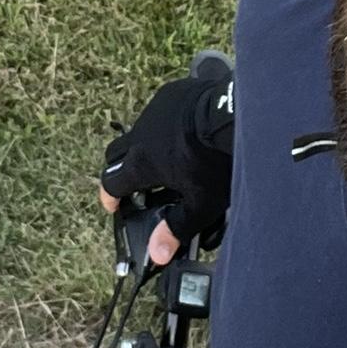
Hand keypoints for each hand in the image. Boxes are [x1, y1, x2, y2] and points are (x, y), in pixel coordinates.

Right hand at [98, 74, 234, 264]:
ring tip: (166, 157)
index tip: (113, 204)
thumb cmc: (218, 161)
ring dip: (145, 145)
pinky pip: (161, 111)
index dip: (110, 196)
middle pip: (115, 153)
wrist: (236, 116)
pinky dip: (166, 124)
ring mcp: (155, 111)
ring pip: (139, 130)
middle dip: (118, 168)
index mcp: (142, 164)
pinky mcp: (172, 94)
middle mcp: (141, 134)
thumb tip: (156, 254)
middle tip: (132, 182)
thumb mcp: (201, 204)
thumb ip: (176, 229)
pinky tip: (186, 132)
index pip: (111, 182)